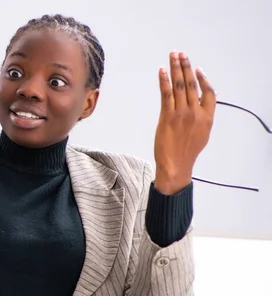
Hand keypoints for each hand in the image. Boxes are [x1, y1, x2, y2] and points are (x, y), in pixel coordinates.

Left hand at [154, 51, 216, 194]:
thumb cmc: (186, 152)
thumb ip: (202, 117)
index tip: (197, 69)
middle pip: (192, 84)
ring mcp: (181, 114)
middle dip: (186, 66)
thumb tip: (199, 104)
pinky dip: (164, 81)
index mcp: (207, 118)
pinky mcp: (167, 117)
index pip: (209, 93)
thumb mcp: (202, 134)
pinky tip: (162, 71)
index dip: (203, 79)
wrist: (175, 165)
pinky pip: (166, 95)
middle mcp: (195, 113)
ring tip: (173, 56)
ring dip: (176, 68)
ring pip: (179, 86)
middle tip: (181, 53)